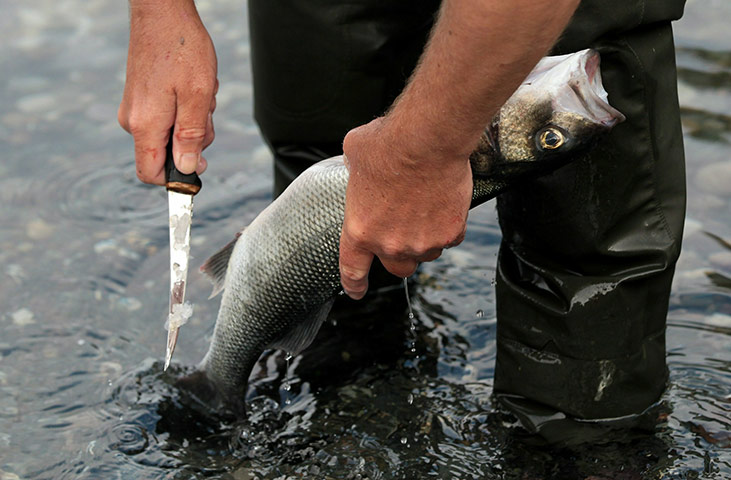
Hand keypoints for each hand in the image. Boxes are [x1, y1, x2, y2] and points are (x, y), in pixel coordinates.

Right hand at [117, 0, 217, 184]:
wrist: (162, 13)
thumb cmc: (182, 49)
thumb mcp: (197, 97)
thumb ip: (191, 136)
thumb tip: (188, 169)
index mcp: (145, 125)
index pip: (151, 173)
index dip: (176, 180)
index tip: (198, 172)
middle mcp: (134, 121)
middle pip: (168, 154)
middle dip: (194, 140)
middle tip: (205, 110)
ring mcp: (135, 109)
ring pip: (172, 134)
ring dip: (193, 119)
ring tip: (198, 90)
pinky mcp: (141, 99)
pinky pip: (168, 117)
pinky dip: (186, 107)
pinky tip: (192, 85)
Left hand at [339, 116, 471, 299]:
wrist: (427, 139)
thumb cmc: (388, 144)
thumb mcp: (356, 155)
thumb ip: (356, 172)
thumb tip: (360, 165)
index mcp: (360, 230)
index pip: (353, 269)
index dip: (354, 284)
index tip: (356, 291)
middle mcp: (390, 245)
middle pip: (398, 269)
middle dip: (400, 256)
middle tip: (404, 231)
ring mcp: (423, 242)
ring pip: (426, 253)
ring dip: (425, 238)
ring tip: (426, 207)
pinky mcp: (451, 233)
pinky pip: (450, 238)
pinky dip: (448, 224)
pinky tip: (444, 200)